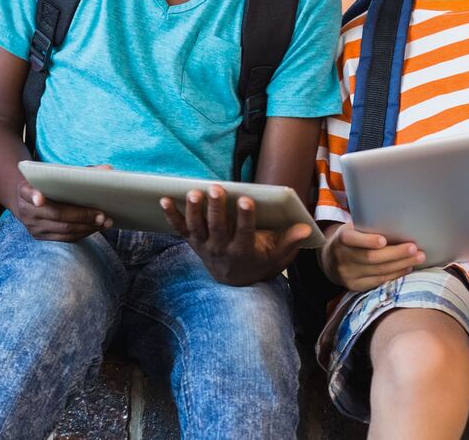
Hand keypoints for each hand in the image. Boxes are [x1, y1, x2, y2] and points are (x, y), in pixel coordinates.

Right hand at [13, 178, 111, 241]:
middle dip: (82, 216)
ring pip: (63, 230)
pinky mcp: (40, 237)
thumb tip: (108, 170)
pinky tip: (95, 227)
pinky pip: (64, 238)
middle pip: (57, 215)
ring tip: (105, 223)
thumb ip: (80, 172)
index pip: (28, 193)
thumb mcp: (54, 175)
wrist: (24, 202)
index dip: (34, 196)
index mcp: (25, 190)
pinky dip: (82, 233)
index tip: (39, 199)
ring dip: (87, 227)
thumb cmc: (46, 185)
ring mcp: (33, 227)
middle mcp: (26, 210)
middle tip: (102, 215)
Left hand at [160, 185, 314, 286]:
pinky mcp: (192, 241)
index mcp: (243, 251)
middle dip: (216, 208)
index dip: (244, 217)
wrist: (233, 280)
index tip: (245, 200)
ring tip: (193, 192)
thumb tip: (305, 228)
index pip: (244, 233)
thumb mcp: (276, 257)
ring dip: (194, 210)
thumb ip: (290, 242)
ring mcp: (204, 245)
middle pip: (217, 227)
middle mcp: (221, 249)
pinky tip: (164, 199)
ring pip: (197, 227)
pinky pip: (179, 229)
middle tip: (215, 188)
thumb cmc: (258, 261)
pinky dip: (171, 216)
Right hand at [317, 223, 424, 291]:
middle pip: (371, 258)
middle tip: (414, 248)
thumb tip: (398, 225)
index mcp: (341, 239)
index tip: (383, 240)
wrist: (329, 261)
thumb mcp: (352, 230)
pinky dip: (396, 274)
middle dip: (395, 253)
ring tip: (418, 258)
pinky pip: (379, 281)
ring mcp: (348, 274)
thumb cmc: (350, 241)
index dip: (368, 241)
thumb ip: (366, 229)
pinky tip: (407, 268)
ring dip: (401, 264)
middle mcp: (342, 258)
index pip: (352, 239)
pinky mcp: (355, 286)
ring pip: (378, 271)